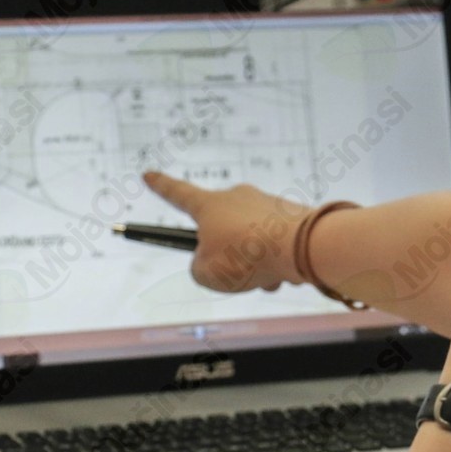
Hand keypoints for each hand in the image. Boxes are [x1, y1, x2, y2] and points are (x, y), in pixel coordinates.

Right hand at [143, 172, 312, 292]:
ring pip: (249, 243)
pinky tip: (283, 274)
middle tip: (235, 274)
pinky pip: (272, 245)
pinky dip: (274, 263)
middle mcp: (236, 198)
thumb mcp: (207, 274)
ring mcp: (264, 204)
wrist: (302, 246)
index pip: (176, 194)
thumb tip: (211, 262)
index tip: (148, 174)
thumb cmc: (248, 256)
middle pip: (220, 230)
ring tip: (264, 277)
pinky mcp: (288, 215)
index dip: (160, 187)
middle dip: (226, 256)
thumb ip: (200, 268)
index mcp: (209, 206)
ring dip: (253, 265)